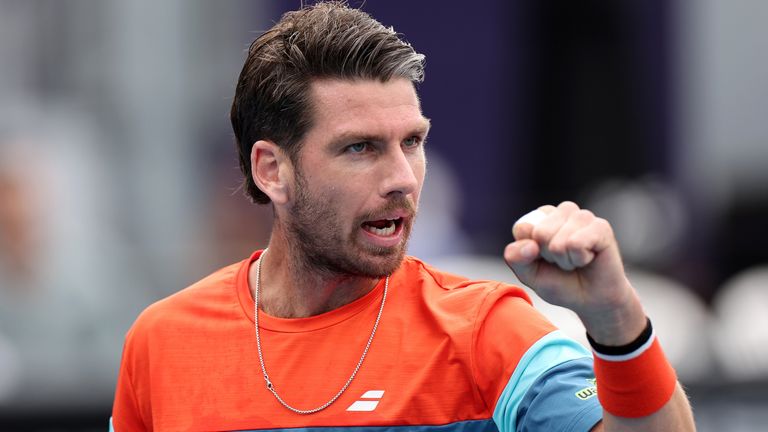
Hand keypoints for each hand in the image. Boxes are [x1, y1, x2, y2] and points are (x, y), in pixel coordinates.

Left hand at [503, 201, 645, 344]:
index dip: (529, 252)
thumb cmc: (560, 283)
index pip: (522, 228)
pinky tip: (588, 258)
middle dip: (549, 256)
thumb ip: (515, 258)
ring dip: (565, 260)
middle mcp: (562, 212)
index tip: (544, 259)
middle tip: (563, 261)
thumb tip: (529, 245)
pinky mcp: (601, 227)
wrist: (592, 301)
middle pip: (540, 233)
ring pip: (558, 241)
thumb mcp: (529, 274)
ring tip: (576, 261)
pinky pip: (576, 243)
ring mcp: (583, 217)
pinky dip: (579, 259)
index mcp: (542, 217)